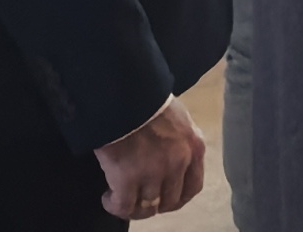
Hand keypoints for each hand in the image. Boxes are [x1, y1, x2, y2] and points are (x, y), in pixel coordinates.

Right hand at [96, 99, 207, 219]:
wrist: (123, 94)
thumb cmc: (148, 101)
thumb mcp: (178, 120)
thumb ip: (180, 143)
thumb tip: (172, 160)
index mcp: (194, 147)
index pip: (193, 187)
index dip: (177, 198)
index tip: (164, 198)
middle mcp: (179, 163)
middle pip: (170, 201)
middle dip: (154, 204)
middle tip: (139, 198)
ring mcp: (154, 172)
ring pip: (147, 207)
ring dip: (133, 207)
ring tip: (121, 198)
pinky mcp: (127, 178)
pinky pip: (124, 206)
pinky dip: (115, 206)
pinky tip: (108, 197)